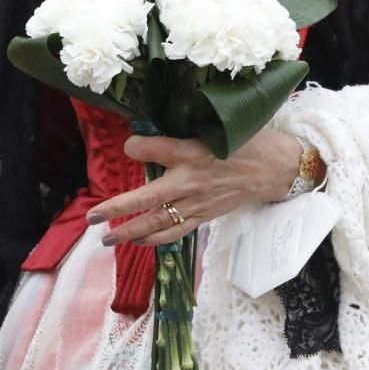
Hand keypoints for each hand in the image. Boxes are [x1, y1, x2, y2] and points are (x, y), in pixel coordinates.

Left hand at [89, 130, 303, 247]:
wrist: (275, 169)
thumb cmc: (248, 143)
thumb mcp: (219, 127)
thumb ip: (184, 131)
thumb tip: (155, 131)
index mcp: (193, 152)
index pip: (152, 149)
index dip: (136, 146)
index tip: (130, 145)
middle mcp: (190, 180)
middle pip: (147, 198)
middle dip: (117, 209)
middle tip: (92, 217)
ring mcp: (197, 202)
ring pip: (158, 221)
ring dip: (130, 232)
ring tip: (108, 239)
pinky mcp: (205, 215)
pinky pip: (176, 232)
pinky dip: (156, 239)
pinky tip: (138, 241)